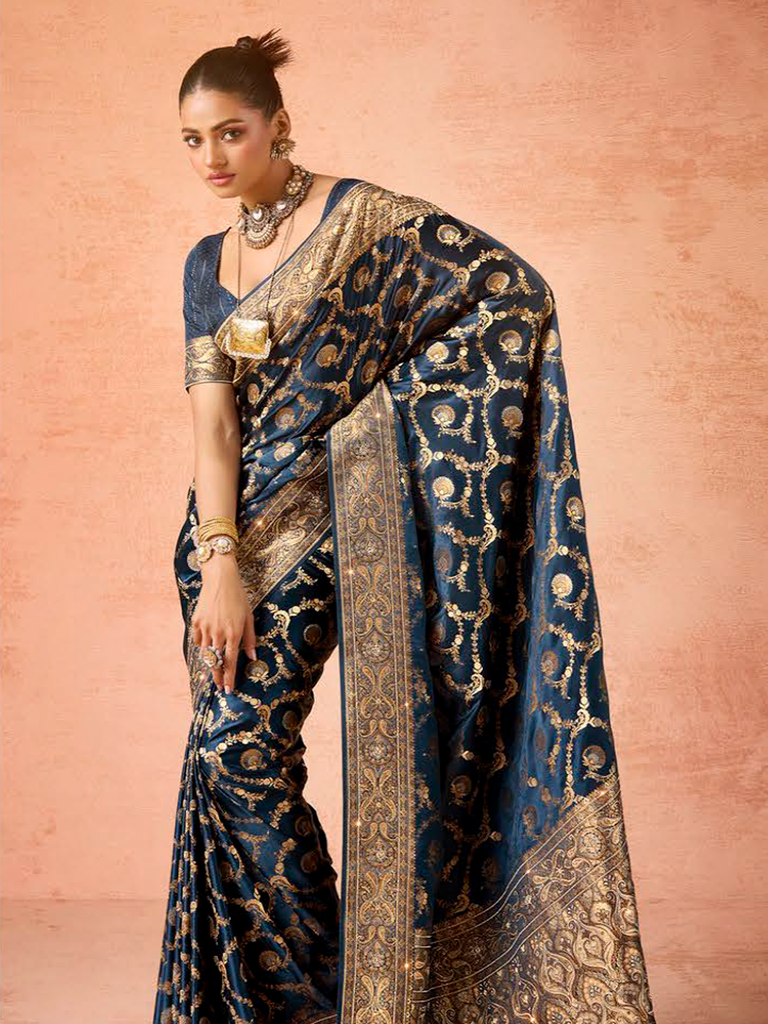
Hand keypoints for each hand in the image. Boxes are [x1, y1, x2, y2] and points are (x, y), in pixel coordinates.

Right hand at [191, 555, 256, 693]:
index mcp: (234, 632)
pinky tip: (208, 645)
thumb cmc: (238, 598)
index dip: (229, 677)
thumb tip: (252, 657)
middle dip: (218, 676)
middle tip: (219, 686)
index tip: (228, 690)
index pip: (231, 661)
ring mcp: (205, 628)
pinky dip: (203, 645)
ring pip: (206, 653)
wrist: (220, 579)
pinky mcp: (196, 622)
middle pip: (216, 662)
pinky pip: (198, 641)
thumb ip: (250, 639)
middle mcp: (218, 632)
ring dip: (211, 662)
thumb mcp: (249, 617)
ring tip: (215, 668)